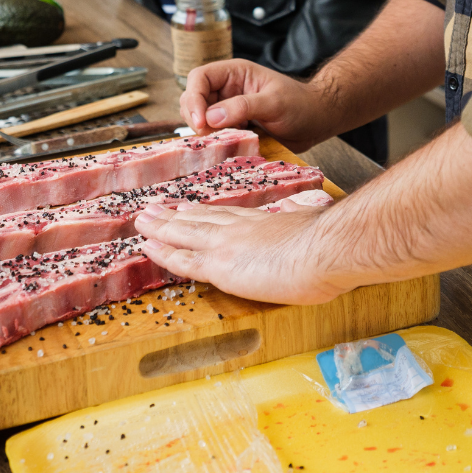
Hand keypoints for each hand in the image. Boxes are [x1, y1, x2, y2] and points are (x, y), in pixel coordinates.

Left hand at [135, 197, 348, 303]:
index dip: (204, 212)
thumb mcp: (313, 218)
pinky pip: (185, 260)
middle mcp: (241, 229)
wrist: (327, 249)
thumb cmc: (329, 241)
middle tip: (154, 209)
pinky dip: (164, 252)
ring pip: (185, 234)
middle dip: (175, 215)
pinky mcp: (221, 266)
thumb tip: (299, 206)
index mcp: (263, 222)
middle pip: (200, 220)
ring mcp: (227, 246)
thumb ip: (301, 214)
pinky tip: (148, 247)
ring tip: (142, 220)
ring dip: (161, 227)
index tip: (187, 206)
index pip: (226, 216)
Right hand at [180, 60, 339, 152]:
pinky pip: (213, 134)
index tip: (201, 122)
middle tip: (208, 137)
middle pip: (193, 98)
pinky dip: (213, 142)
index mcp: (235, 73)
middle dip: (195, 117)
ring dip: (204, 132)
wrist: (317, 121)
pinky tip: (225, 149)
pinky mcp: (233, 128)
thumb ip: (243, 106)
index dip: (194, 98)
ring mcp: (228, 109)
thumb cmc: (300, 104)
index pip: (200, 78)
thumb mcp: (274, 102)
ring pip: (200, 119)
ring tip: (220, 142)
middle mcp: (227, 89)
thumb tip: (210, 117)